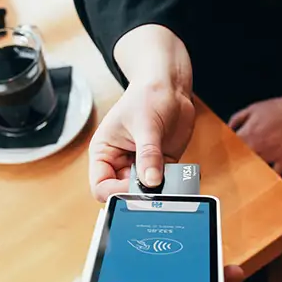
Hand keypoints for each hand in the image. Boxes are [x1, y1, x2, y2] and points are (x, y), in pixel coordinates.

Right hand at [89, 25, 194, 201]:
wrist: (170, 87)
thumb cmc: (147, 96)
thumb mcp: (145, 125)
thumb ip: (148, 155)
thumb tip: (151, 182)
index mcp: (104, 152)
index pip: (101, 186)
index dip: (115, 193)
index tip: (135, 188)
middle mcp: (120, 162)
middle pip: (124, 193)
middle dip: (139, 193)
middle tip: (157, 188)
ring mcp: (141, 165)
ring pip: (146, 192)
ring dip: (158, 190)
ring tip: (169, 178)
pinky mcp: (161, 165)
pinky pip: (165, 184)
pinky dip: (173, 184)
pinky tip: (180, 175)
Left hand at [228, 83, 281, 174]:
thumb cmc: (280, 108)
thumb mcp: (253, 108)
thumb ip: (237, 119)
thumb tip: (227, 130)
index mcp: (249, 133)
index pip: (230, 148)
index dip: (223, 154)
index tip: (219, 160)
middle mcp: (259, 146)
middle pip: (240, 161)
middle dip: (234, 166)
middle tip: (228, 172)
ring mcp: (273, 154)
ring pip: (255, 168)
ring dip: (248, 172)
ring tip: (241, 179)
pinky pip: (275, 174)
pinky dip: (268, 178)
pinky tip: (262, 181)